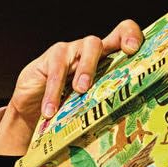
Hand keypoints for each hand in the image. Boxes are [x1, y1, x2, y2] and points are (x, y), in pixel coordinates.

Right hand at [0, 19, 144, 155]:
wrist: (34, 108)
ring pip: (82, 50)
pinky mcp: (50, 58)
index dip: (130, 35)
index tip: (133, 49)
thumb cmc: (72, 106)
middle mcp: (90, 51)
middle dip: (101, 58)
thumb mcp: (94, 105)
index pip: (122, 35)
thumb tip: (127, 131)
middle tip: (98, 80)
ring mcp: (70, 51)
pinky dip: (54, 92)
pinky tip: (51, 110)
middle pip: (98, 42)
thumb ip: (109, 107)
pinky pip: (56, 71)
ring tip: (81, 90)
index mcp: (108, 59)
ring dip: (85, 69)